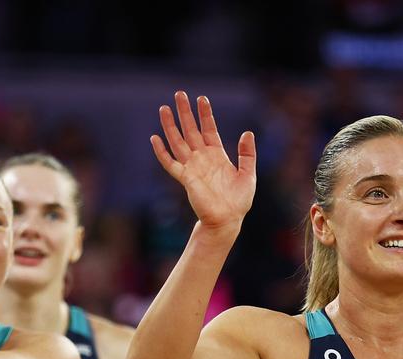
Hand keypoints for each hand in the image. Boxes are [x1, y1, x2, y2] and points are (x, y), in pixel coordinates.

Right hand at [151, 92, 255, 234]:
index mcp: (217, 155)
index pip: (209, 129)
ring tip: (164, 109)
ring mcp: (192, 167)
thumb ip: (247, 153)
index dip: (205, 114)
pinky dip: (161, 152)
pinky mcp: (185, 178)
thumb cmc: (238, 200)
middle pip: (191, 130)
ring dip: (170, 126)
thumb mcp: (248, 173)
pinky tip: (154, 138)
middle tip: (179, 94)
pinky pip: (170, 163)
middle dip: (185, 113)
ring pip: (178, 142)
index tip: (201, 99)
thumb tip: (247, 132)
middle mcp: (202, 158)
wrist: (228, 220)